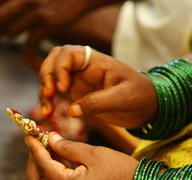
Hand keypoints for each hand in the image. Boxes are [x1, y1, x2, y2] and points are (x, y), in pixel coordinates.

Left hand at [0, 0, 94, 44]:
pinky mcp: (49, 24)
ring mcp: (37, 12)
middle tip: (9, 26)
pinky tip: (38, 34)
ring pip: (12, 33)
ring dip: (15, 34)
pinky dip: (31, 40)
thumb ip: (14, 1)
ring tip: (25, 28)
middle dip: (1, 27)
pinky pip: (30, 41)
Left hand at [25, 132, 137, 179]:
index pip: (43, 167)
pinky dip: (54, 179)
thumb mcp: (94, 154)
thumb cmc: (122, 171)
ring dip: (43, 172)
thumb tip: (51, 140)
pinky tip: (61, 163)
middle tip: (37, 145)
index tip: (30, 135)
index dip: (35, 149)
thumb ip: (68, 147)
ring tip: (50, 150)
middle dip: (33, 164)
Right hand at [39, 45, 157, 128]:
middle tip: (50, 94)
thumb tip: (72, 111)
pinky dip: (49, 102)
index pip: (69, 53)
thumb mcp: (123, 98)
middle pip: (55, 60)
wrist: (147, 108)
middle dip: (47, 75)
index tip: (63, 88)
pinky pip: (56, 94)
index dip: (61, 67)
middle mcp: (84, 68)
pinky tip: (48, 114)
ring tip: (47, 110)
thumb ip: (98, 102)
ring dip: (44, 91)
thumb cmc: (140, 96)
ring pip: (52, 78)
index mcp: (97, 62)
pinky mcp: (76, 95)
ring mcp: (78, 81)